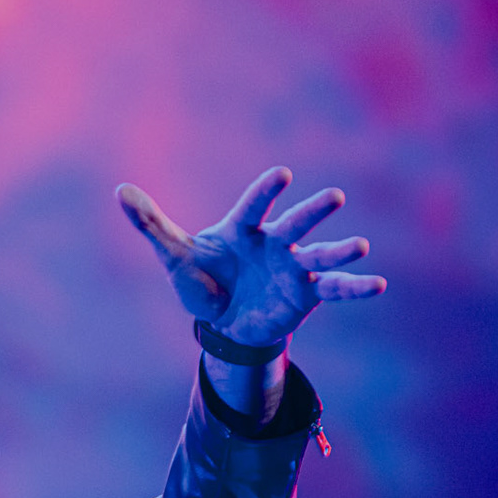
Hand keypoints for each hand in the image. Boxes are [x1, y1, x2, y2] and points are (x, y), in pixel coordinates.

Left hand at [118, 167, 385, 346]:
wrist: (223, 322)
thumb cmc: (203, 280)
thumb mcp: (175, 256)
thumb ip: (152, 224)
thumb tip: (119, 191)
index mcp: (243, 229)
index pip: (254, 207)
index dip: (266, 192)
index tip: (282, 175)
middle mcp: (274, 243)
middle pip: (295, 225)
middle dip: (312, 213)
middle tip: (334, 198)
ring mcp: (294, 266)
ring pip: (320, 255)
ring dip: (339, 251)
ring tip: (359, 246)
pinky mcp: (307, 292)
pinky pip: (334, 288)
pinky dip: (356, 287)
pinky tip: (378, 284)